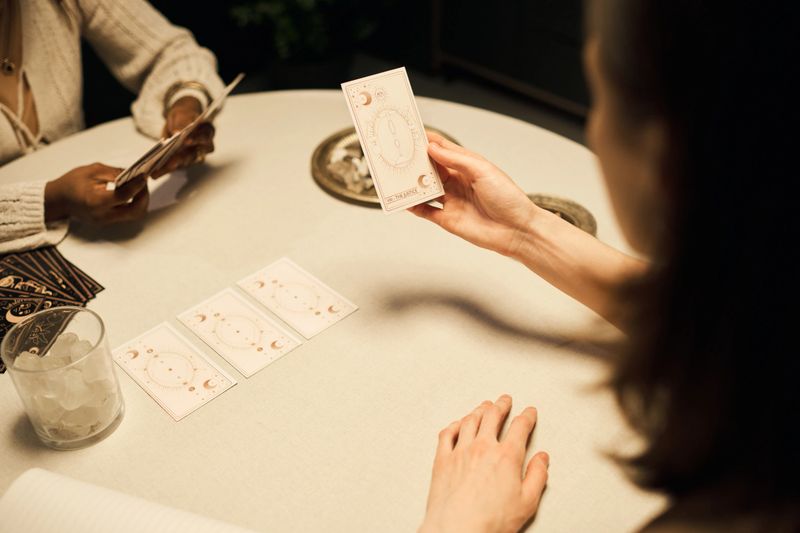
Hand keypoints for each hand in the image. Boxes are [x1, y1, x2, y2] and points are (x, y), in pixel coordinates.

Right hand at [44, 163, 147, 224]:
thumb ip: (114, 173)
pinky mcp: (108, 222)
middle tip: (143, 182)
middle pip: (135, 211)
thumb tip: (133, 174)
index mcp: (95, 201)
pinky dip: (134, 204)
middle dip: (143, 196)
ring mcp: (105, 221)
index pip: (124, 196)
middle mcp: (102, 215)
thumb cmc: (71, 183)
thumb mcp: (92, 171)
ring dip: (141, 201)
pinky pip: (127, 215)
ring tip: (139, 187)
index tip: (144, 176)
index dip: (137, 185)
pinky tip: (132, 193)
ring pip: (134, 215)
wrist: (58, 200)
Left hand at [155, 96, 214, 176]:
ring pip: (183, 163)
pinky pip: (174, 166)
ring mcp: (193, 155)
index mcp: (207, 132)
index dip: (197, 139)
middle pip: (194, 155)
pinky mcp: (183, 160)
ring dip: (170, 167)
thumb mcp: (182, 114)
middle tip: (172, 163)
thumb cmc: (184, 115)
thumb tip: (178, 131)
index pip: (205, 138)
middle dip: (182, 158)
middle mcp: (203, 147)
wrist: (181, 119)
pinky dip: (164, 170)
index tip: (187, 140)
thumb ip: (182, 121)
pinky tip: (154, 173)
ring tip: (157, 170)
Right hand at [410, 134, 545, 256]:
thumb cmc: (508, 199)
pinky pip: (425, 211)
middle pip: (430, 168)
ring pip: (425, 189)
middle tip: (398, 154)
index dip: (427, 142)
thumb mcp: (482, 171)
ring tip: (397, 176)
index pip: (443, 150)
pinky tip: (404, 200)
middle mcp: (457, 182)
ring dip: (412, 183)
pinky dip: (414, 205)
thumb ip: (456, 159)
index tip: (411, 134)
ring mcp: (451, 201)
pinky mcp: (447, 219)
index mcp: (467, 167)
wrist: (516, 231)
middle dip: (415, 162)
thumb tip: (433, 149)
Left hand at [419, 395, 548, 532]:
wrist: (457, 530)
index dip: (527, 416)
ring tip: (484, 406)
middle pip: (492, 416)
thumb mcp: (527, 502)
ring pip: (470, 420)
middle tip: (505, 400)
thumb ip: (538, 476)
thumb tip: (542, 459)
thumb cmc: (490, 521)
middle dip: (501, 404)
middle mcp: (483, 447)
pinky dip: (454, 425)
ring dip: (479, 410)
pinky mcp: (442, 459)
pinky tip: (458, 424)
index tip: (529, 412)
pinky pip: (447, 434)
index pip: (520, 427)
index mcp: (506, 456)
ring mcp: (460, 451)